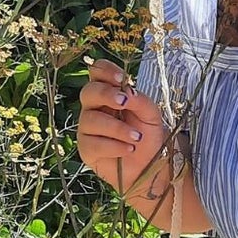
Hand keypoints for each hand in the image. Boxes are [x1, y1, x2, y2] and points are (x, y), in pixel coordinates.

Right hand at [77, 59, 171, 198]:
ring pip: (91, 119)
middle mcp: (94, 108)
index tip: (121, 79)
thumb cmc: (148, 136)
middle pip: (88, 92)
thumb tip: (127, 91)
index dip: (105, 71)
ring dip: (117, 128)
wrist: (150, 166)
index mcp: (109, 94)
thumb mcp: (151, 115)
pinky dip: (114, 146)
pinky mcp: (86, 149)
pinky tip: (129, 149)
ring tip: (137, 137)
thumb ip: (140, 100)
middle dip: (106, 94)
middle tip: (124, 103)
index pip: (97, 73)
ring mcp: (87, 128)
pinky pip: (93, 143)